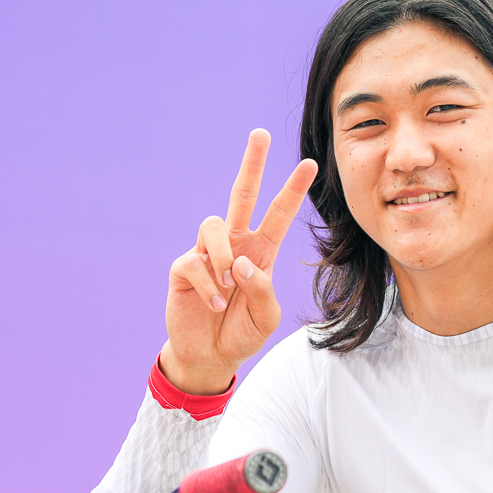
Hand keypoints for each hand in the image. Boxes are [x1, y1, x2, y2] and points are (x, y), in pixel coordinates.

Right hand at [161, 129, 317, 393]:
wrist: (210, 357)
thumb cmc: (242, 333)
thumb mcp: (266, 317)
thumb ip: (262, 289)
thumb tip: (240, 261)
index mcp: (261, 251)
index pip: (279, 213)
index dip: (293, 189)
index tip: (310, 163)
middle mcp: (234, 245)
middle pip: (241, 194)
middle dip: (252, 164)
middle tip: (261, 134)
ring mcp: (206, 254)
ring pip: (212, 225)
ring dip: (221, 254)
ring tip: (227, 285)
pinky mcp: (183, 268)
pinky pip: (195, 263)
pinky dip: (208, 286)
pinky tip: (215, 305)